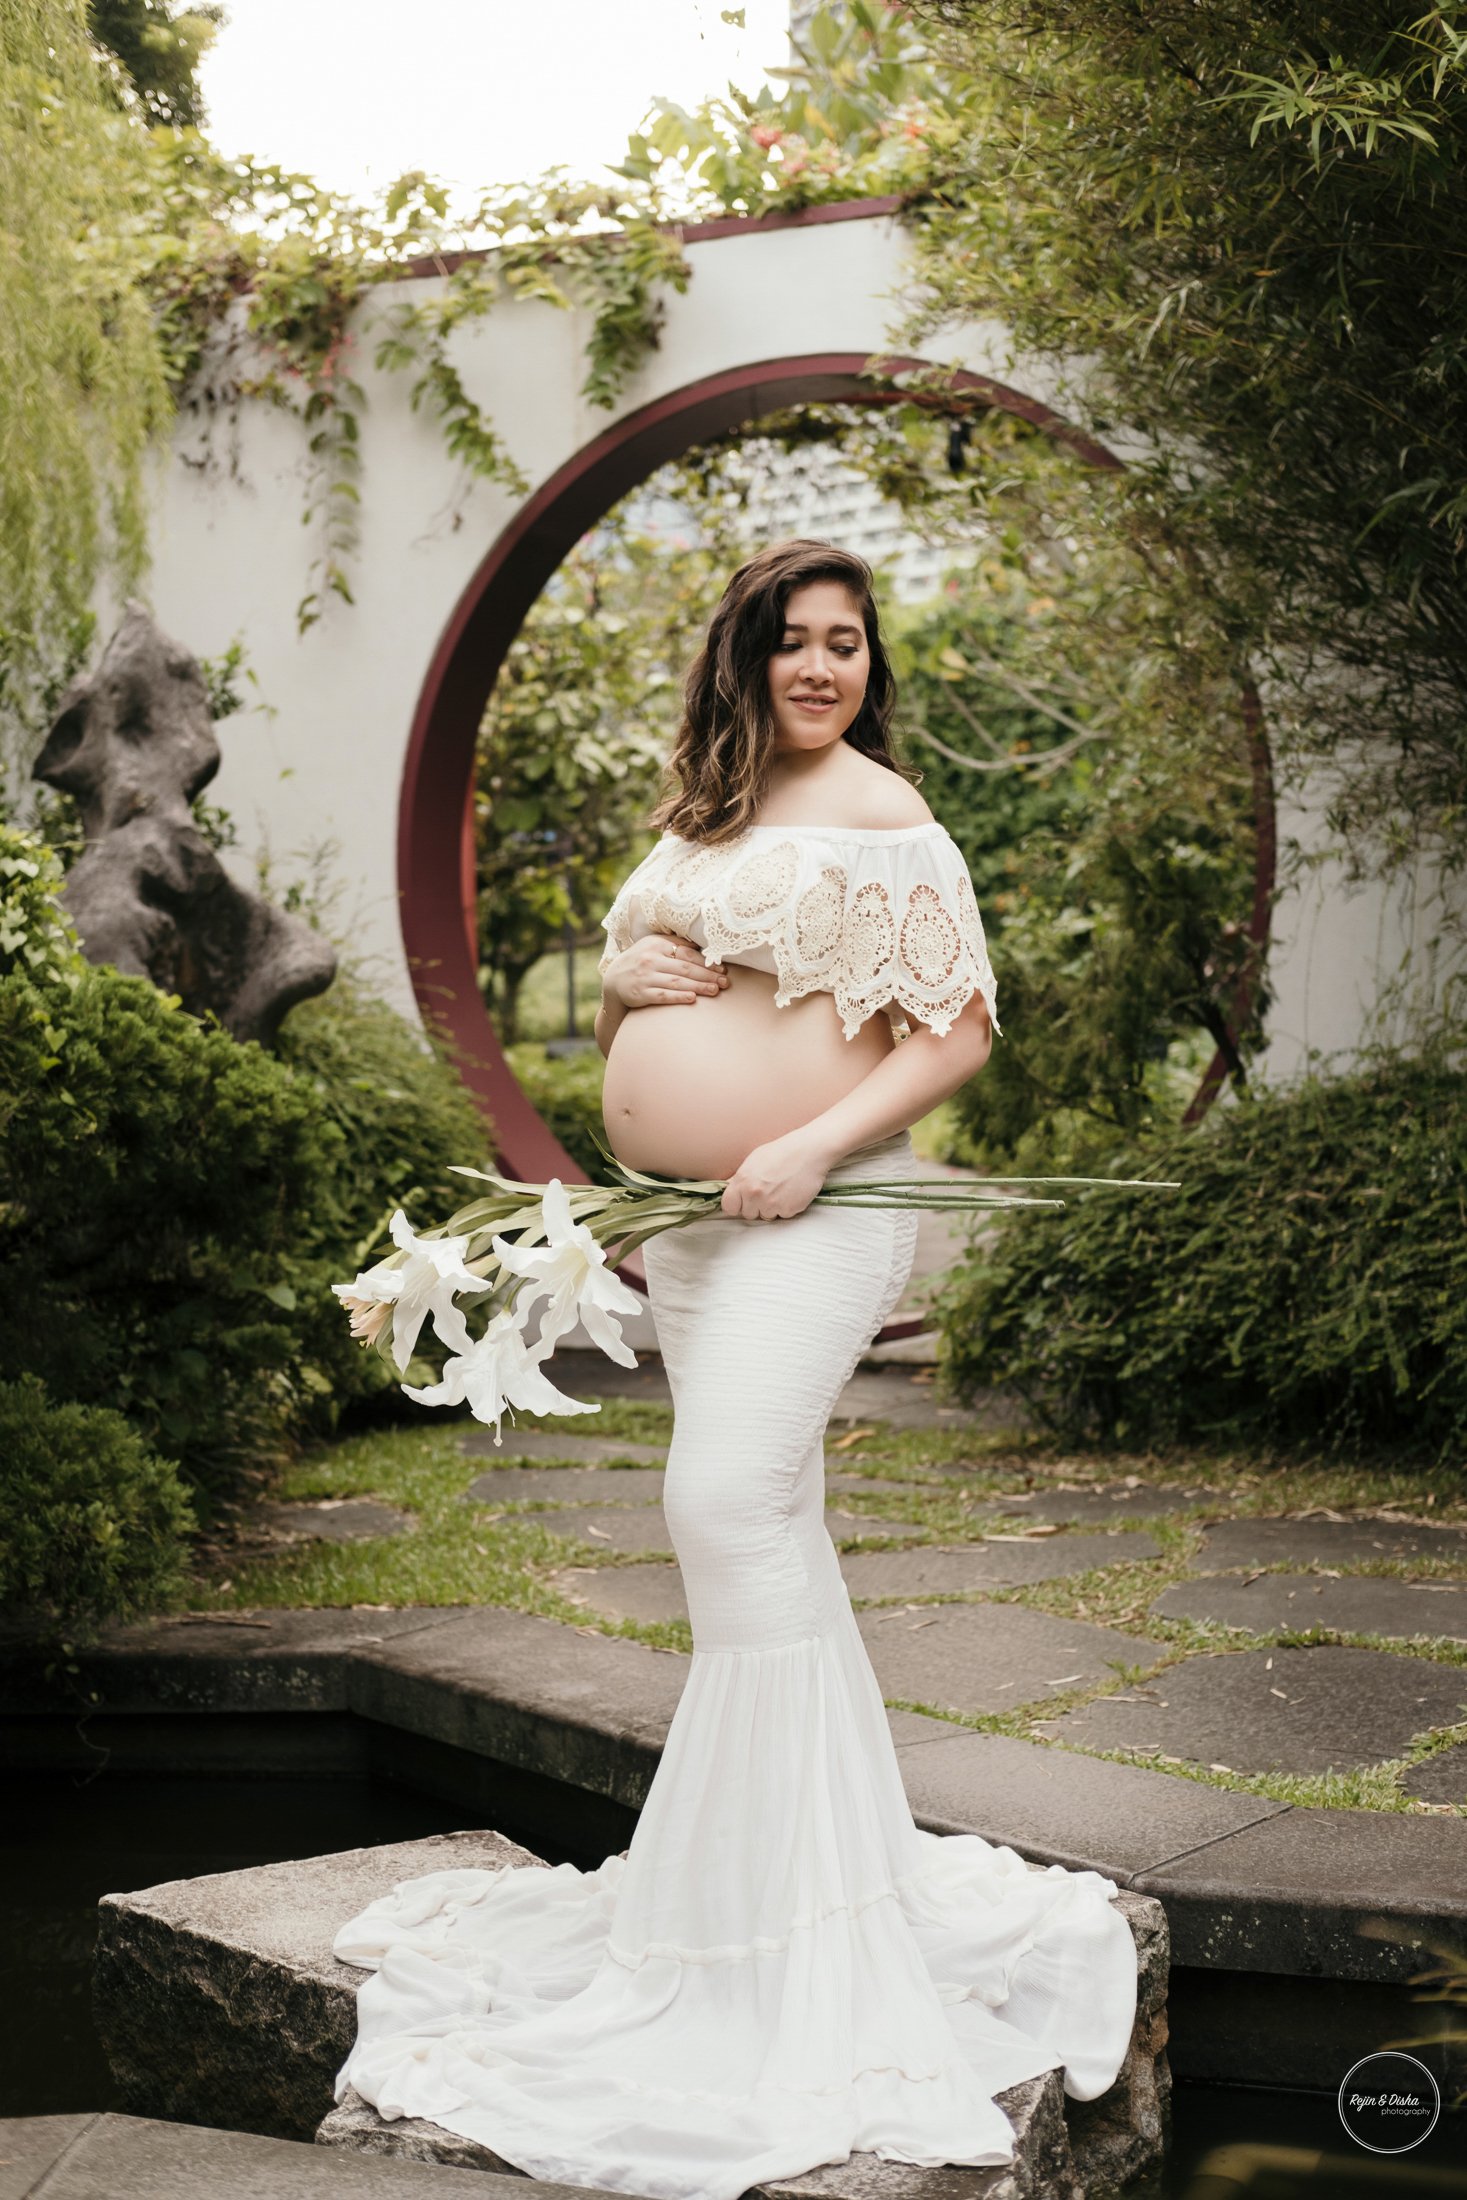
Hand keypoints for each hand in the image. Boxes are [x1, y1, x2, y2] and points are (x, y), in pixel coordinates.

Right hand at [607, 933, 729, 1009]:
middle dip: (707, 976)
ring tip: (715, 991)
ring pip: (676, 982)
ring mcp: (644, 976)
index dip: (706, 962)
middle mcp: (650, 958)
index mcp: (657, 944)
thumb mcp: (654, 946)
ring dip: (698, 987)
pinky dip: (678, 997)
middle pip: (685, 968)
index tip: (722, 969)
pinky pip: (662, 995)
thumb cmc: (641, 962)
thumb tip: (703, 945)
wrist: (613, 980)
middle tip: (725, 983)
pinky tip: (693, 999)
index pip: (687, 953)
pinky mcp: (640, 993)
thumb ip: (675, 944)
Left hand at [721, 1130, 833, 1221]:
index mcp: (742, 1181)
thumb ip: (739, 1178)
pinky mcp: (788, 1210)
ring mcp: (771, 1204)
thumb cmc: (782, 1152)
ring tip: (781, 1189)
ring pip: (766, 1216)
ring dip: (772, 1207)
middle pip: (747, 1214)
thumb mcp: (754, 1160)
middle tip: (768, 1190)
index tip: (743, 1201)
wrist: (809, 1151)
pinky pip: (783, 1215)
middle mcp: (754, 1194)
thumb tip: (726, 1189)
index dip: (736, 1205)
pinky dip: (787, 1207)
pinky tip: (792, 1192)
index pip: (728, 1207)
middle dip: (756, 1206)